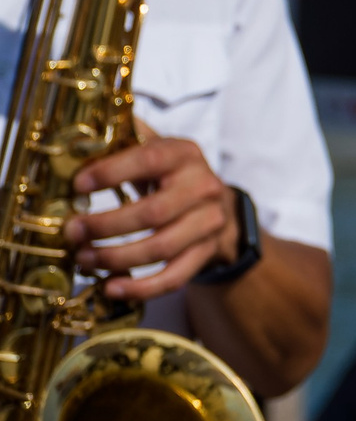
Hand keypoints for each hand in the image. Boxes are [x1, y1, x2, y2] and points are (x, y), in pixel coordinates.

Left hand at [63, 137, 237, 299]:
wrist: (218, 205)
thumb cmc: (171, 176)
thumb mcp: (156, 150)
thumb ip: (126, 139)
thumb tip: (80, 134)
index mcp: (185, 154)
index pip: (150, 159)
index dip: (113, 172)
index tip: (77, 185)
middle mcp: (203, 186)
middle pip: (153, 212)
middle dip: (106, 226)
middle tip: (72, 232)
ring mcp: (208, 222)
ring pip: (162, 247)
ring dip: (116, 258)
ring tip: (83, 259)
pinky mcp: (206, 252)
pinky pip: (175, 276)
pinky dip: (141, 287)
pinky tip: (111, 287)